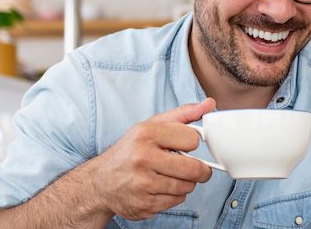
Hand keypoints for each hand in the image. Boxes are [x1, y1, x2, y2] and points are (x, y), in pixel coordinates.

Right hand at [84, 98, 216, 219]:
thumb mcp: (151, 126)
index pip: (192, 140)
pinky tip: (160, 188)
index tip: (184, 146)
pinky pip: (176, 201)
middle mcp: (142, 158)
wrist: (100, 182)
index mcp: (146, 134)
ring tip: (170, 176)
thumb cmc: (130, 151)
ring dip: (185, 183)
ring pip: (187, 187)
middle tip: (192, 167)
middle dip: (199, 170)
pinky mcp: (144, 205)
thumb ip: (182, 115)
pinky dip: (173, 196)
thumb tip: (209, 104)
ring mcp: (143, 184)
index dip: (191, 144)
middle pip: (193, 169)